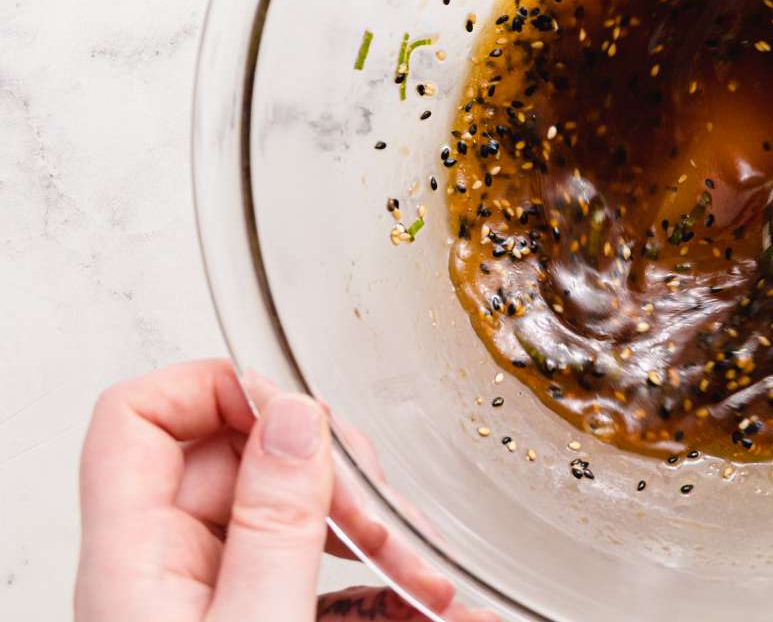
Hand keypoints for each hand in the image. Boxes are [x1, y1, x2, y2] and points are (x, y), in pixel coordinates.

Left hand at [75, 359, 433, 619]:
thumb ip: (274, 524)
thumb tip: (293, 416)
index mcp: (133, 562)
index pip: (138, 417)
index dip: (216, 387)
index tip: (298, 410)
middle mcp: (162, 572)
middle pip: (236, 461)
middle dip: (330, 473)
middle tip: (385, 511)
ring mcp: (209, 599)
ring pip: (289, 513)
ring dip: (370, 526)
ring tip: (424, 569)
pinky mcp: (257, 620)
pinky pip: (316, 571)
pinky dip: (375, 576)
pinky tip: (420, 597)